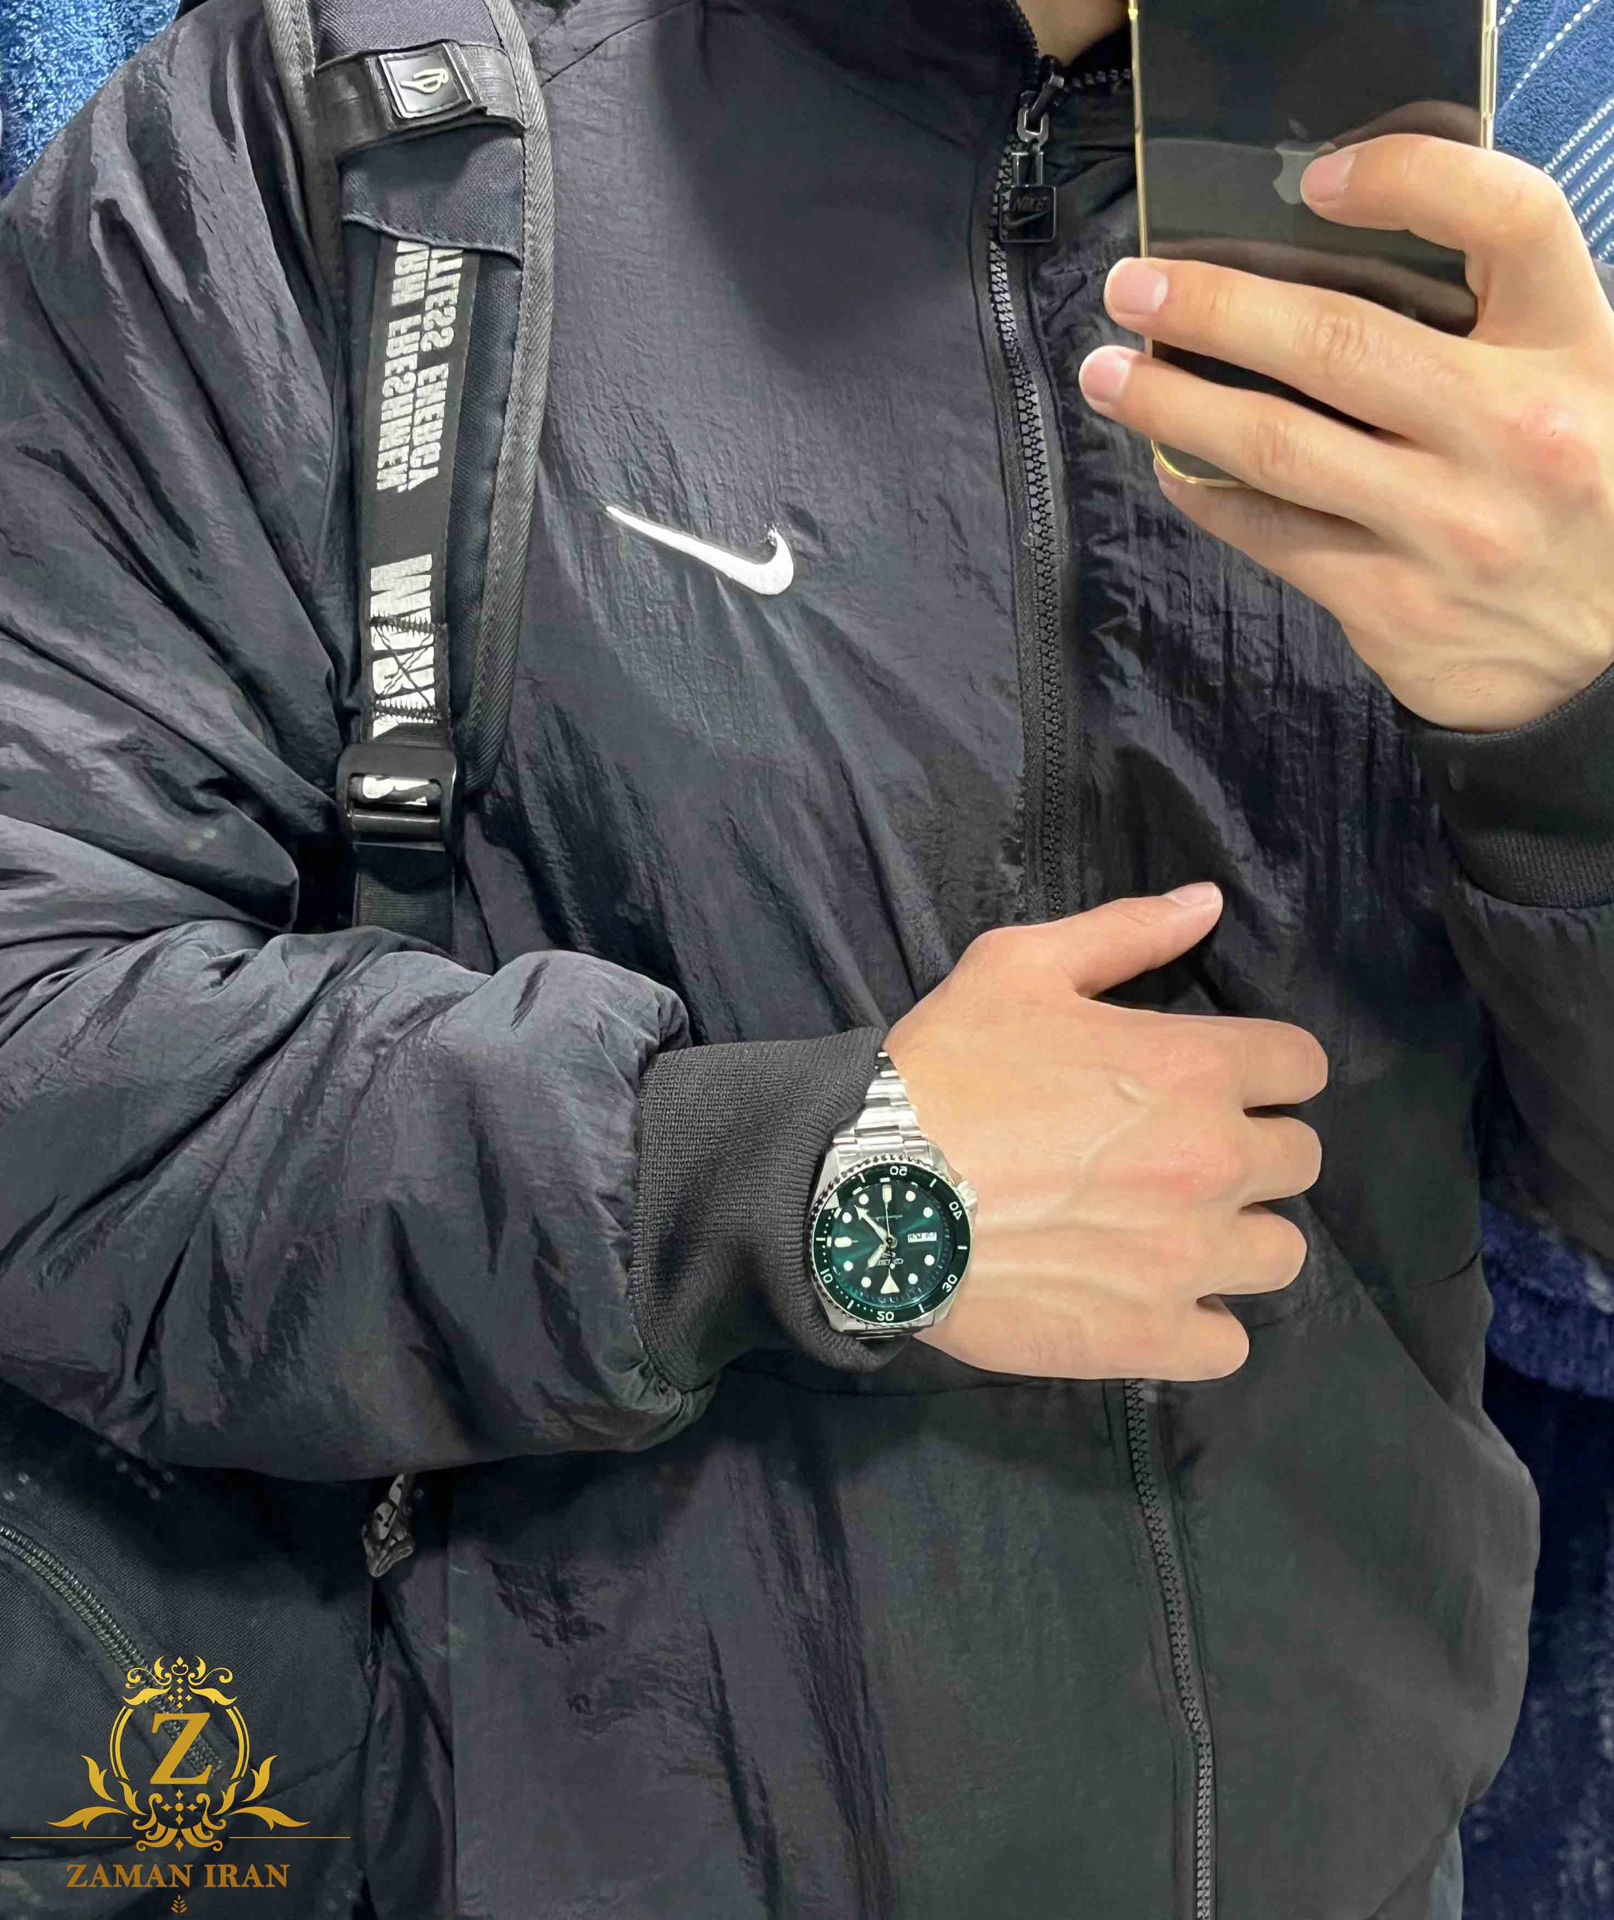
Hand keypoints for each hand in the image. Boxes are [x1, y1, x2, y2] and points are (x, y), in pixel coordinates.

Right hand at [882, 886, 1327, 1380]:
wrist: (868, 1189)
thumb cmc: (943, 1069)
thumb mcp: (1019, 966)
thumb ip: (1125, 932)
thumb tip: (1209, 903)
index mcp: (1195, 1067)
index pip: (1302, 1066)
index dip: (1264, 1068)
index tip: (1218, 1081)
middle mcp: (1212, 1162)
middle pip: (1300, 1160)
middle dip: (1252, 1148)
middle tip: (1180, 1153)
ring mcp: (1188, 1259)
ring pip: (1280, 1254)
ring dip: (1239, 1237)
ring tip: (1175, 1231)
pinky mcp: (1151, 1336)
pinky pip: (1230, 1344)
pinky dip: (1203, 1324)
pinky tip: (1156, 1298)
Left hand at [1077, 136, 1613, 730]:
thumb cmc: (1578, 488)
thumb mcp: (1577, 379)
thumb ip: (1489, 322)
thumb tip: (1324, 263)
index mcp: (1574, 349)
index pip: (1507, 218)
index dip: (1407, 177)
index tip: (1313, 179)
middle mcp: (1515, 432)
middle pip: (1338, 341)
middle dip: (1214, 308)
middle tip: (1134, 289)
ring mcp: (1450, 528)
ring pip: (1278, 447)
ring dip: (1173, 405)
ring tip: (1112, 376)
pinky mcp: (1396, 606)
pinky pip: (1272, 537)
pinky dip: (1207, 495)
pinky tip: (1173, 465)